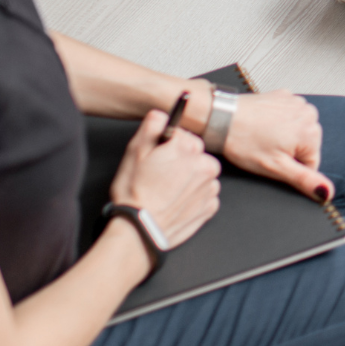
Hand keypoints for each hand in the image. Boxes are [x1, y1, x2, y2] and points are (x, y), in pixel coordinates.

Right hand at [109, 108, 220, 254]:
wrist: (140, 230)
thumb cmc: (135, 194)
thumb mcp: (134, 152)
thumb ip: (151, 126)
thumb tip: (161, 115)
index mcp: (187, 148)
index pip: (182, 134)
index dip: (166, 145)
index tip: (157, 156)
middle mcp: (204, 165)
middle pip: (195, 152)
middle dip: (180, 160)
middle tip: (160, 175)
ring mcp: (210, 187)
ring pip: (202, 173)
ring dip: (189, 178)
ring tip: (167, 190)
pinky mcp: (210, 207)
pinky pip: (205, 194)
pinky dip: (194, 197)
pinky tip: (176, 202)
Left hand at [220, 90, 333, 201]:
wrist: (220, 117)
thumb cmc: (243, 141)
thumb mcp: (276, 168)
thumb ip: (305, 180)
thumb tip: (327, 192)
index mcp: (311, 131)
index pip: (311, 163)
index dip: (290, 168)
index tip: (273, 161)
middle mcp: (308, 113)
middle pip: (306, 145)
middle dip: (288, 151)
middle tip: (265, 149)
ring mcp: (296, 102)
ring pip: (297, 131)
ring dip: (283, 137)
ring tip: (262, 137)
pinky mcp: (283, 96)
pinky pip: (287, 116)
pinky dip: (276, 123)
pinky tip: (261, 126)